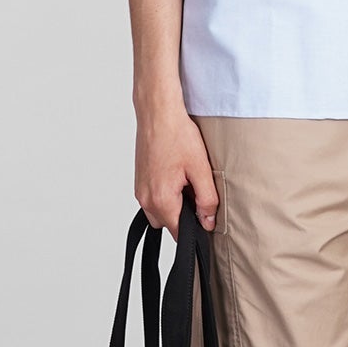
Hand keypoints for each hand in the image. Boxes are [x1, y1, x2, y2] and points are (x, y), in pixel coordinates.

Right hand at [133, 99, 218, 240]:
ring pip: (160, 212)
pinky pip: (153, 199)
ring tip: (185, 180)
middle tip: (196, 191)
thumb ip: (206, 200)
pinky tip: (175, 174)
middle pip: (168, 224)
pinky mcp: (139, 181)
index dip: (195, 228)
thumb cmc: (176, 135)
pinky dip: (165, 193)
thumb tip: (208, 222)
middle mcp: (145, 198)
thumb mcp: (201, 169)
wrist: (157, 114)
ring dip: (173, 204)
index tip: (205, 215)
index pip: (179, 233)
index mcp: (161, 199)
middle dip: (184, 215)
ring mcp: (140, 190)